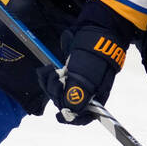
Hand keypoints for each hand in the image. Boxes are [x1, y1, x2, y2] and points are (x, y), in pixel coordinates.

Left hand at [38, 2, 131, 124]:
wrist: (97, 29)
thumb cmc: (95, 54)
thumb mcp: (86, 77)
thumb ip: (77, 97)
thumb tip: (68, 113)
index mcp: (95, 96)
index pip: (82, 116)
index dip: (70, 116)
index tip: (58, 113)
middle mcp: (87, 91)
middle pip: (67, 103)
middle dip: (56, 93)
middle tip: (54, 79)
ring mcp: (78, 80)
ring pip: (59, 91)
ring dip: (50, 83)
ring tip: (50, 71)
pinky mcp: (70, 70)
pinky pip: (55, 80)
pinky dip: (49, 76)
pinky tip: (49, 68)